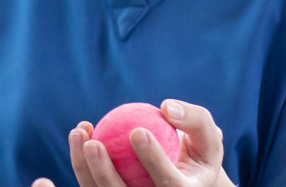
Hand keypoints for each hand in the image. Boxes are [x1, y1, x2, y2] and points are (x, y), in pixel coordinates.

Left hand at [30, 99, 232, 186]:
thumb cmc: (196, 150)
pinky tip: (80, 132)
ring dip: (84, 166)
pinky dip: (81, 161)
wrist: (184, 172)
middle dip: (105, 174)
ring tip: (79, 132)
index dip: (153, 160)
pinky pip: (90, 182)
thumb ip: (195, 120)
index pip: (169, 184)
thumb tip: (167, 107)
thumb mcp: (207, 136)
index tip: (138, 130)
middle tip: (94, 144)